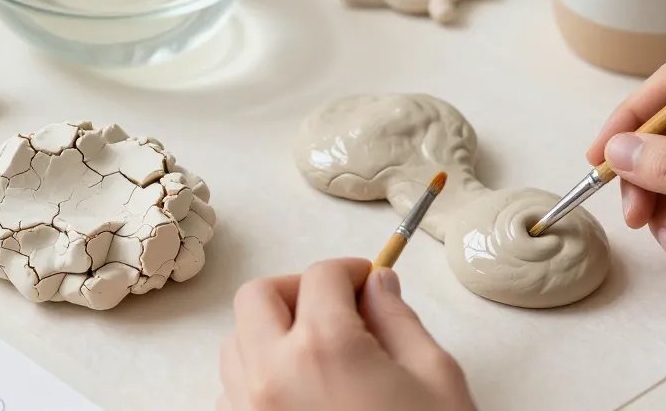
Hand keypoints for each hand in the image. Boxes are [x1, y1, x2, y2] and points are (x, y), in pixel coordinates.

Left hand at [219, 258, 475, 410]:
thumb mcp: (435, 379)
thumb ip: (399, 320)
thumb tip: (378, 284)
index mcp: (325, 348)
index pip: (321, 276)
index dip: (350, 270)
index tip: (367, 281)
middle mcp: (272, 375)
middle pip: (257, 297)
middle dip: (296, 290)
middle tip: (335, 305)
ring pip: (236, 343)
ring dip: (270, 332)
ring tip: (316, 351)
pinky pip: (230, 393)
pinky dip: (257, 379)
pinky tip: (299, 395)